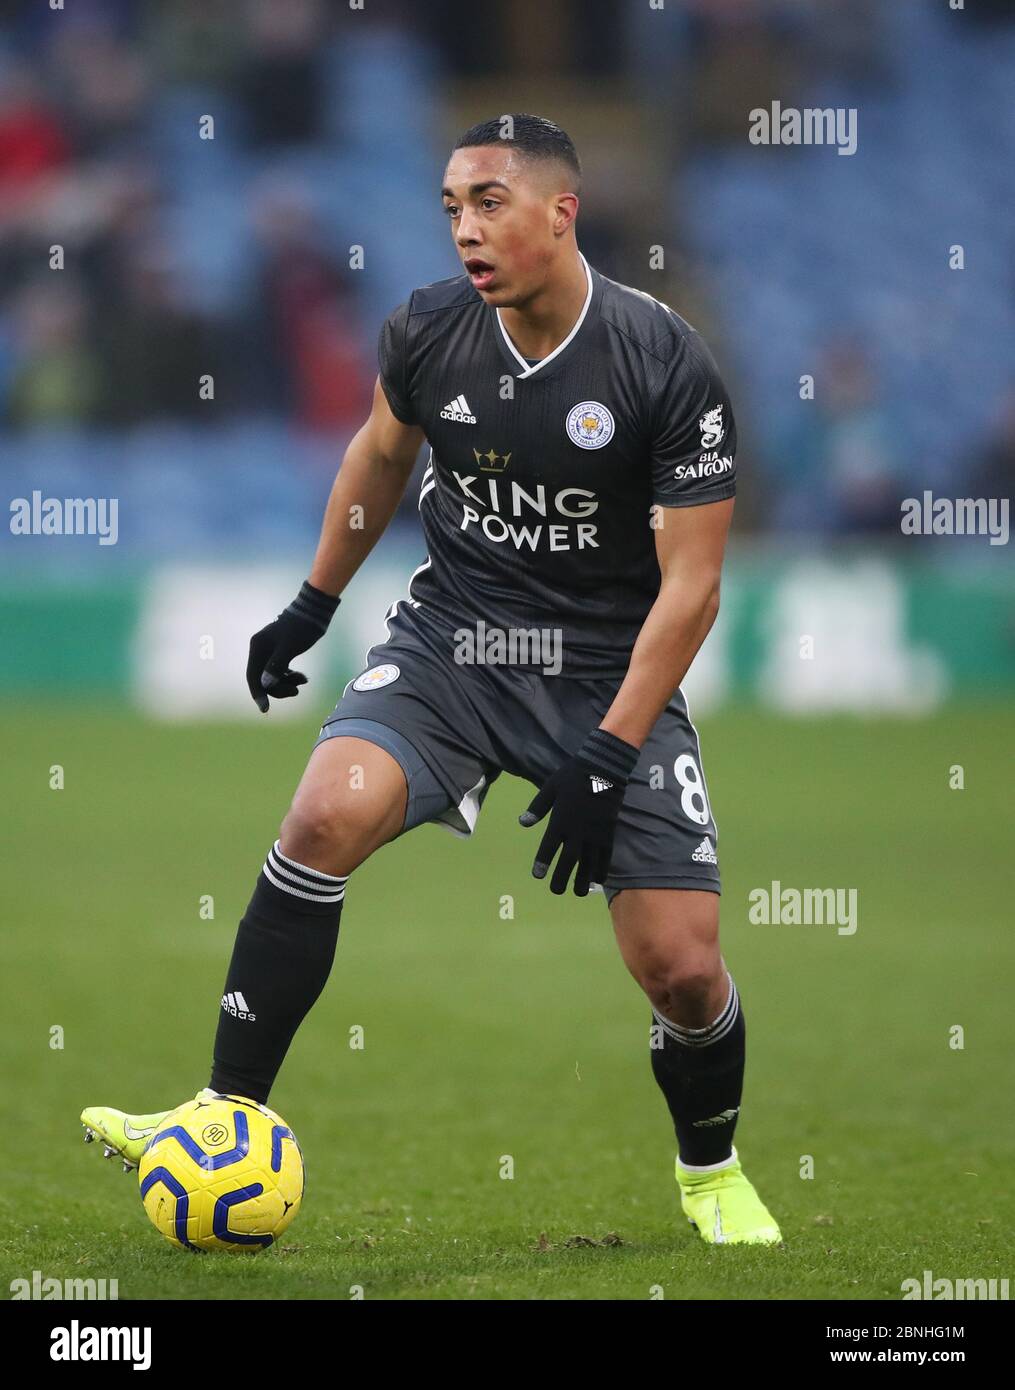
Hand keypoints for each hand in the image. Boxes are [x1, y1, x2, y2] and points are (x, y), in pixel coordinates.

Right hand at [246, 581, 339, 712]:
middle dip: (278, 688)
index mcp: (258, 647)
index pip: (253, 676)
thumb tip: (265, 684)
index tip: (265, 710)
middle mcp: (260, 650)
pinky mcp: (280, 653)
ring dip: (287, 683)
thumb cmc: (302, 628)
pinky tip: (303, 679)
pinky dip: (291, 677)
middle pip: (263, 679)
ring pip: (273, 676)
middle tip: (296, 692)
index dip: (259, 694)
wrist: (314, 612)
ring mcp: (269, 652)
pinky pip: (280, 671)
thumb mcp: (289, 648)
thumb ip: (276, 666)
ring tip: (303, 681)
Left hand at [518, 728, 638, 895]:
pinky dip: (602, 868)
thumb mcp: (550, 788)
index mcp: (560, 820)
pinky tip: (598, 880)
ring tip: (578, 892)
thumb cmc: (572, 776)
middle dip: (561, 877)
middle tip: (556, 891)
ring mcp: (594, 833)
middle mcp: (577, 831)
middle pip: (568, 860)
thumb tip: (523, 823)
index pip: (549, 847)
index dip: (543, 862)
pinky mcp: (608, 832)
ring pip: (588, 862)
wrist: (602, 768)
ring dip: (583, 879)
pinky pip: (605, 855)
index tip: (538, 875)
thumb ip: (537, 807)